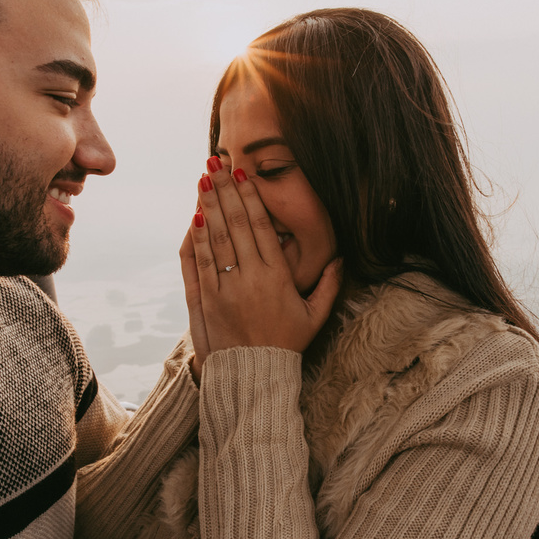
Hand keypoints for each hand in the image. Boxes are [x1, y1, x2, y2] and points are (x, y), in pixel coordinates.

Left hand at [179, 156, 341, 375]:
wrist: (254, 376)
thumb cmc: (287, 345)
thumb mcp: (315, 316)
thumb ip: (330, 286)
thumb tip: (342, 259)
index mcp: (277, 276)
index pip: (260, 226)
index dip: (250, 197)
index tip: (242, 174)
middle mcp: (250, 277)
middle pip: (235, 223)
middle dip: (225, 190)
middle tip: (216, 162)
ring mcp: (226, 287)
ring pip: (215, 237)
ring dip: (208, 205)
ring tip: (203, 179)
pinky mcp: (207, 300)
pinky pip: (200, 262)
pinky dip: (197, 237)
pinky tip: (195, 216)